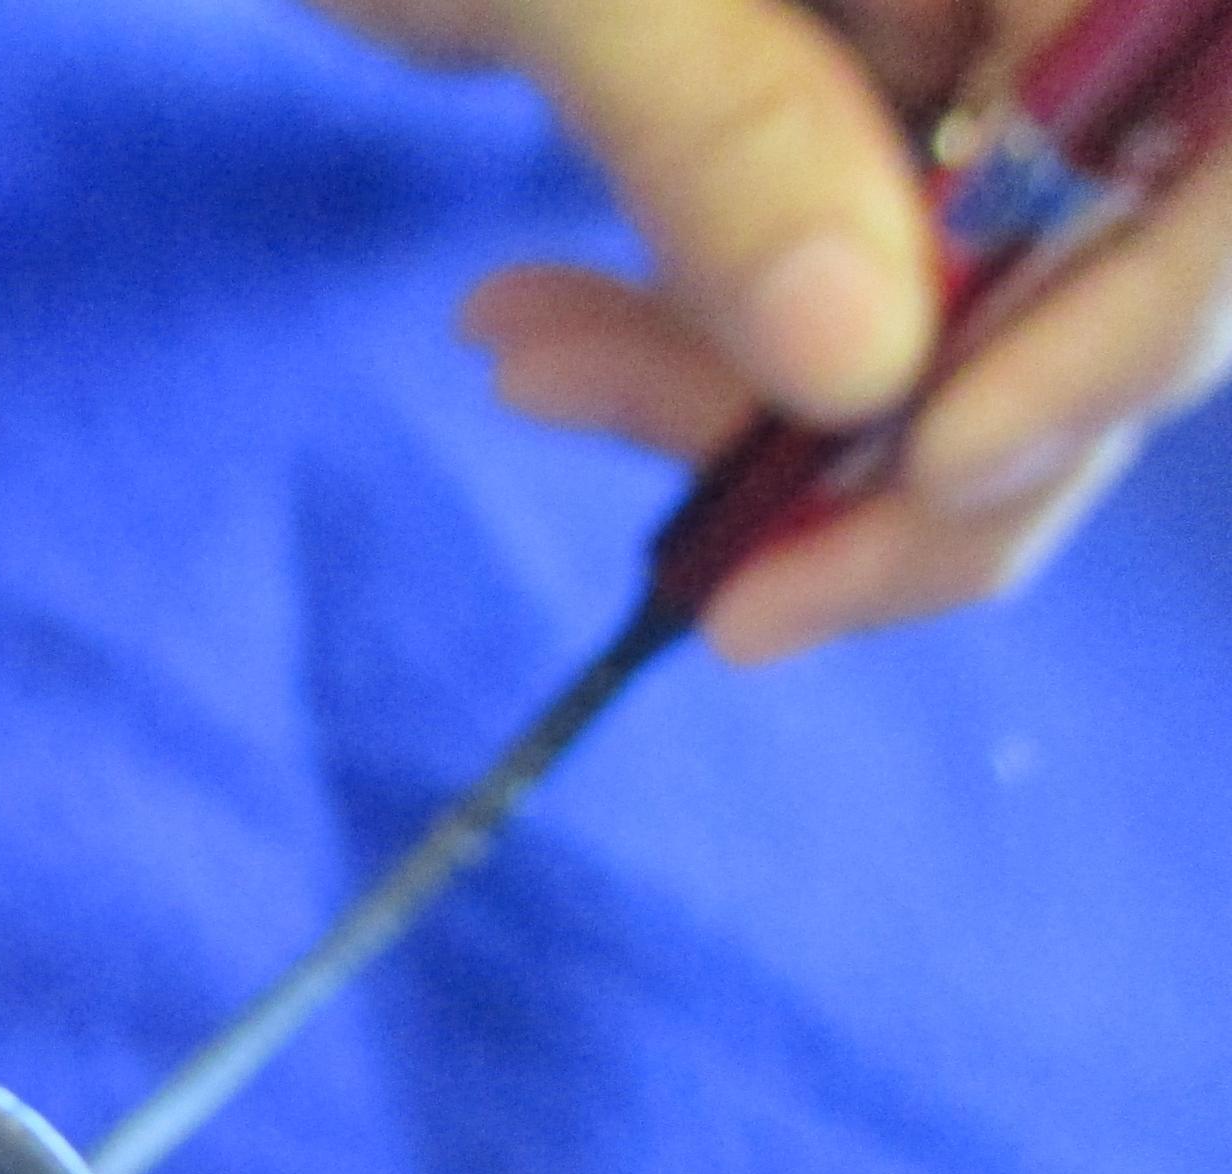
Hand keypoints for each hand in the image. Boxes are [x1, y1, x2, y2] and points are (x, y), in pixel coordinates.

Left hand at [319, 0, 1231, 659]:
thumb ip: (720, 126)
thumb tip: (864, 368)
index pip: (1211, 132)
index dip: (1131, 316)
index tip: (936, 468)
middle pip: (1120, 256)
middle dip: (923, 453)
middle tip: (739, 597)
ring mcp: (956, 36)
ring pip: (966, 310)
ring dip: (757, 418)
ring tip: (532, 373)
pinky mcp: (847, 108)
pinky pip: (838, 291)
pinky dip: (693, 359)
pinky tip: (529, 338)